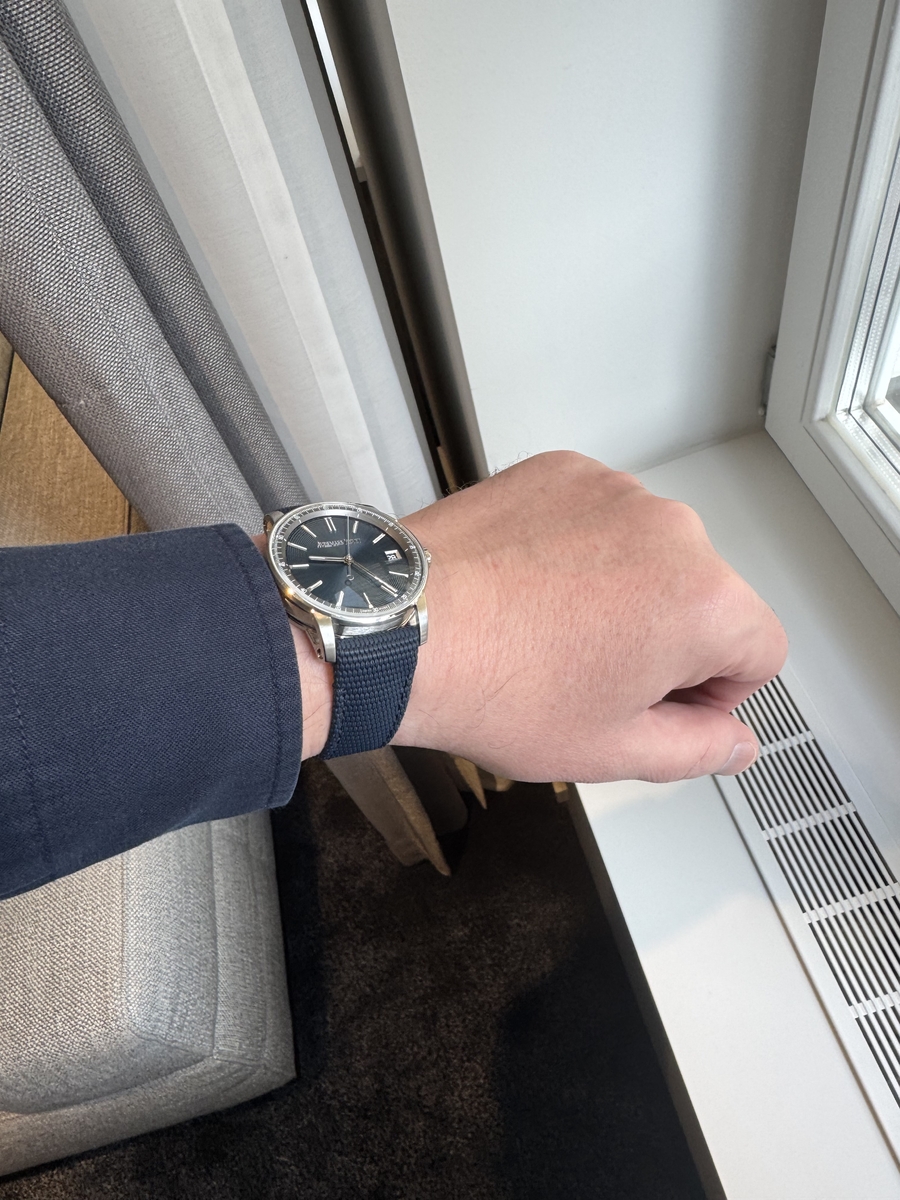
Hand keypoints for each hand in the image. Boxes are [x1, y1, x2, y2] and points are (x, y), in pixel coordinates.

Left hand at [285, 452, 785, 781]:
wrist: (400, 627)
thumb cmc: (496, 685)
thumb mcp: (612, 750)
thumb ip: (698, 749)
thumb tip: (732, 741)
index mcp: (704, 602)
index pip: (760, 651)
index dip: (715, 692)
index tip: (661, 702)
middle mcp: (671, 530)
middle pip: (706, 596)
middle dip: (665, 640)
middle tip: (592, 675)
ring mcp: (614, 491)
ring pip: (651, 554)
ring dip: (622, 591)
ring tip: (550, 631)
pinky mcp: (563, 472)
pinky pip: (598, 517)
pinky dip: (578, 550)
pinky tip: (529, 589)